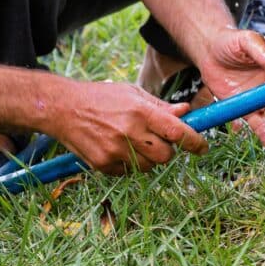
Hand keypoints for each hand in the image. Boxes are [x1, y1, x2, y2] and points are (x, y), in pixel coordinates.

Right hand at [52, 81, 207, 174]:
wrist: (62, 108)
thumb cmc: (102, 97)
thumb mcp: (133, 93)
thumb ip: (161, 106)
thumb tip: (186, 111)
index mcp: (141, 112)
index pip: (176, 131)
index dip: (194, 141)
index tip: (203, 148)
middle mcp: (129, 132)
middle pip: (166, 155)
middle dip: (168, 150)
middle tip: (159, 141)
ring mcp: (115, 151)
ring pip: (149, 166)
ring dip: (149, 158)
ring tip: (134, 141)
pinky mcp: (103, 165)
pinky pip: (129, 172)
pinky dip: (130, 163)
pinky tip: (118, 147)